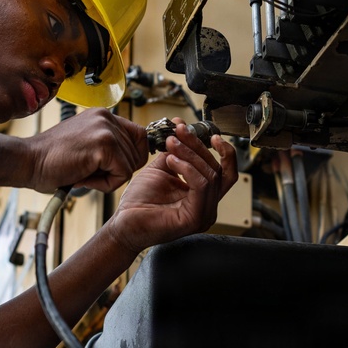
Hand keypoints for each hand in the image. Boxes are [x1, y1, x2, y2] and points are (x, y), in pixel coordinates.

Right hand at [23, 110, 148, 192]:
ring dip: (109, 178)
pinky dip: (105, 184)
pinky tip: (84, 177)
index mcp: (103, 115)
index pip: (140, 137)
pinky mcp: (104, 145)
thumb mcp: (85, 144)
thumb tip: (132, 159)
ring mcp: (106, 130)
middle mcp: (107, 117)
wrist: (28, 161)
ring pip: (131, 166)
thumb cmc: (51, 160)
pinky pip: (123, 175)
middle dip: (117, 170)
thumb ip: (107, 145)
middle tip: (89, 171)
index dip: (130, 158)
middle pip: (138, 153)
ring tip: (84, 173)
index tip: (109, 167)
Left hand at [107, 123, 237, 253]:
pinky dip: (187, 168)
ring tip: (171, 145)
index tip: (210, 135)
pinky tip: (171, 161)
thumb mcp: (161, 168)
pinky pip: (201, 186)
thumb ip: (175, 151)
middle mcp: (207, 206)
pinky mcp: (194, 219)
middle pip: (217, 169)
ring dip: (190, 154)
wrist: (123, 223)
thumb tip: (182, 124)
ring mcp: (203, 214)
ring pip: (210, 175)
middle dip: (197, 146)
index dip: (223, 151)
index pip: (224, 171)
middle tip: (179, 132)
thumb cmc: (139, 202)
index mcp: (203, 196)